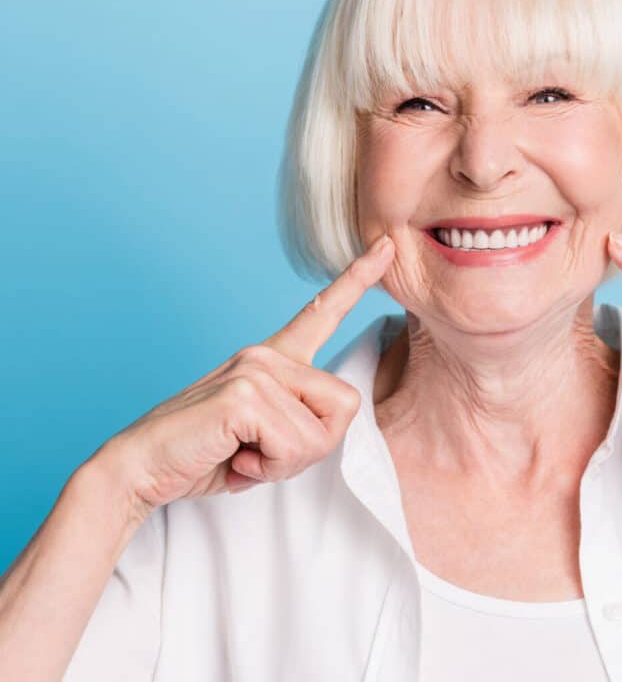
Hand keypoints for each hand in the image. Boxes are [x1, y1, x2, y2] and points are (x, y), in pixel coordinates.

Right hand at [100, 234, 394, 519]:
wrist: (141, 469)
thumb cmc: (205, 454)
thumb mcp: (266, 436)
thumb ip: (301, 421)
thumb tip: (333, 423)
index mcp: (273, 358)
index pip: (323, 311)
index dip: (358, 280)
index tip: (387, 246)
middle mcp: (267, 355)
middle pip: (346, 406)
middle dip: (312, 448)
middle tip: (263, 455)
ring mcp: (256, 368)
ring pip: (322, 432)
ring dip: (286, 462)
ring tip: (243, 456)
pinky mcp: (245, 394)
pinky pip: (295, 444)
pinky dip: (268, 467)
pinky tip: (233, 459)